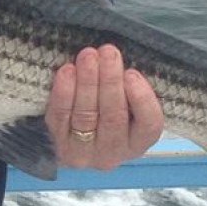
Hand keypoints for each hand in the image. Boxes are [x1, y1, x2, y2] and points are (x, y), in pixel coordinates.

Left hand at [45, 44, 163, 169]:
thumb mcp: (125, 107)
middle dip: (110, 81)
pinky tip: (67, 71)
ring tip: (88, 56)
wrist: (66, 139)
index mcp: (137, 142)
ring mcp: (83, 152)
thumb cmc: (103, 113)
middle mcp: (113, 152)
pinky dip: (64, 92)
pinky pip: (60, 116)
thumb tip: (118, 62)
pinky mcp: (58, 145)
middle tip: (108, 53)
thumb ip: (127, 90)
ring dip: (87, 82)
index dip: (142, 99)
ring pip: (86, 115)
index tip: (131, 73)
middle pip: (114, 116)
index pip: (148, 125)